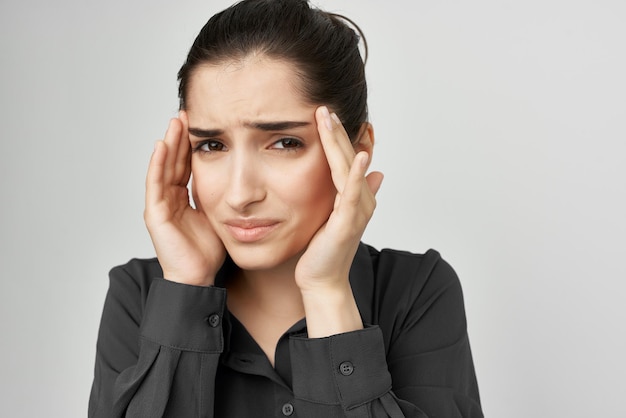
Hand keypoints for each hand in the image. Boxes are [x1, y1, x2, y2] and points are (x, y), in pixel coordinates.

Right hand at [144, 112, 225, 285]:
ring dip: (169, 144)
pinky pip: (155, 184)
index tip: (200, 123)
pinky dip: (157, 164)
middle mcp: (169, 198)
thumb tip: (238, 176)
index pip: (186, 165)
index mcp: (183, 198)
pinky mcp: (154, 213)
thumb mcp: (219, 214)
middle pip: (173, 161)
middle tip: (186, 113)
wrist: (198, 277)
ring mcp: (160, 205)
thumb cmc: (208, 250)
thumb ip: (221, 195)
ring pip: (163, 167)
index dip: (192, 145)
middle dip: (179, 137)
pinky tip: (162, 145)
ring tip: (175, 122)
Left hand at [295, 106, 383, 292]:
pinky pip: (352, 194)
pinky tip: (360, 155)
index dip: (341, 136)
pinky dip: (356, 174)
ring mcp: (356, 211)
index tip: (329, 113)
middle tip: (325, 106)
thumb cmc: (324, 251)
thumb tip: (376, 173)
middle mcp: (361, 200)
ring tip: (331, 119)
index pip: (349, 159)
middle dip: (338, 132)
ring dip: (342, 143)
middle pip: (349, 158)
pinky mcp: (348, 223)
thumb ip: (349, 193)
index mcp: (356, 196)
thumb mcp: (334, 215)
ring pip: (349, 169)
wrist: (322, 281)